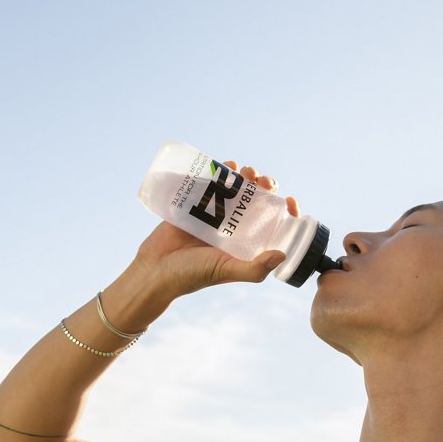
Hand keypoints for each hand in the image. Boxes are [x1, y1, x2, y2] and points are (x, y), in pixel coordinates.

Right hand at [132, 162, 301, 299]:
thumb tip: (282, 254)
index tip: (288, 199)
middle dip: (265, 187)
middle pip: (257, 203)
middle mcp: (234, 230)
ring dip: (245, 177)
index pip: (273, 226)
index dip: (285, 212)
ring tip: (245, 170)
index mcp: (246, 246)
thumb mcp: (226, 270)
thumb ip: (253, 269)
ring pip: (236, 191)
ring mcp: (215, 216)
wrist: (154, 269)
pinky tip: (228, 165)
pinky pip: (212, 185)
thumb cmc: (191, 275)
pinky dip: (221, 172)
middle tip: (262, 180)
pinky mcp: (195, 206)